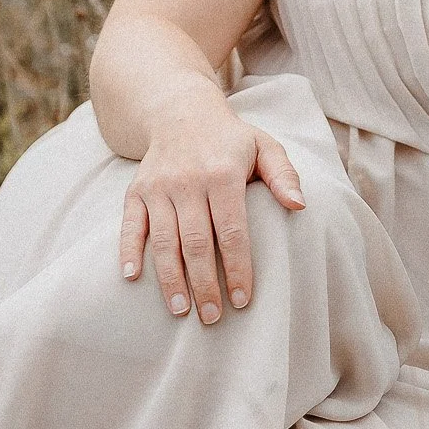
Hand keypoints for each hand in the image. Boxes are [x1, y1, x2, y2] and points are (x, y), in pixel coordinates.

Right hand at [118, 89, 304, 322]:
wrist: (181, 112)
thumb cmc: (231, 139)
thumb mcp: (265, 147)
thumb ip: (284, 176)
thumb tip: (300, 206)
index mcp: (223, 175)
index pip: (232, 231)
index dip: (238, 267)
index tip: (243, 299)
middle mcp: (188, 182)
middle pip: (197, 242)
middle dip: (204, 283)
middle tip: (211, 317)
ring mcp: (158, 188)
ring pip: (164, 240)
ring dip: (170, 278)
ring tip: (180, 310)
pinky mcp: (136, 192)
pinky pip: (130, 225)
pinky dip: (128, 251)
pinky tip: (132, 277)